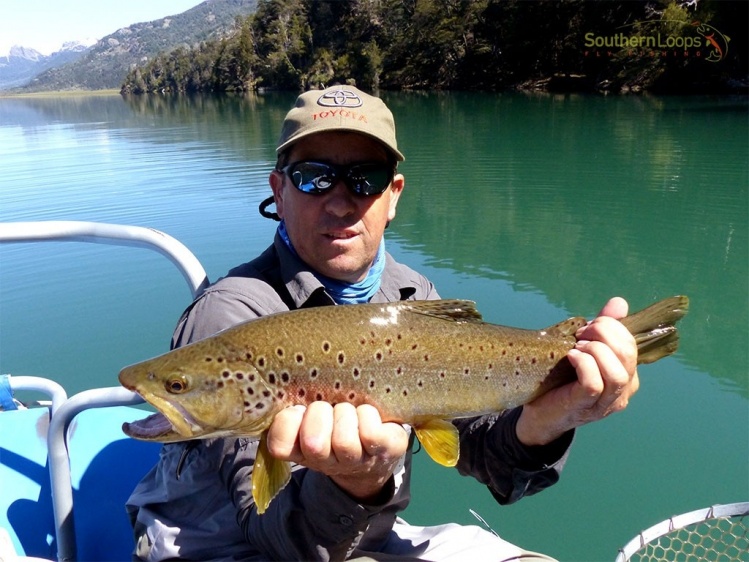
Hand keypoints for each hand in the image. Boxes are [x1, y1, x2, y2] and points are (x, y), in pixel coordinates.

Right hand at [265, 401, 408, 502]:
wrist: (376, 452)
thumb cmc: (337, 424)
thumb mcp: (312, 414)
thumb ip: (297, 404)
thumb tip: (287, 381)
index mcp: (302, 449)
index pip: (279, 446)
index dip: (288, 423)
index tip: (300, 408)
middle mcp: (325, 460)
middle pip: (313, 442)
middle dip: (320, 414)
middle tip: (329, 408)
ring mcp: (355, 460)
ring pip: (343, 439)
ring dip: (346, 414)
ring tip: (350, 412)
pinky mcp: (382, 451)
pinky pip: (370, 433)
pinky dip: (368, 415)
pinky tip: (368, 415)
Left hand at [516, 297, 638, 445]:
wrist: (540, 414)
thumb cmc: (562, 380)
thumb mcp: (583, 350)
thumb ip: (603, 329)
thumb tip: (619, 303)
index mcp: (627, 374)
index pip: (632, 343)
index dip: (611, 327)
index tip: (587, 327)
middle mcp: (624, 390)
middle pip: (628, 354)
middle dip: (604, 334)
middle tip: (580, 334)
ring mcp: (607, 402)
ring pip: (617, 373)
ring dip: (595, 351)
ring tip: (576, 348)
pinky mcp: (586, 406)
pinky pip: (594, 384)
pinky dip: (583, 365)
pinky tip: (570, 357)